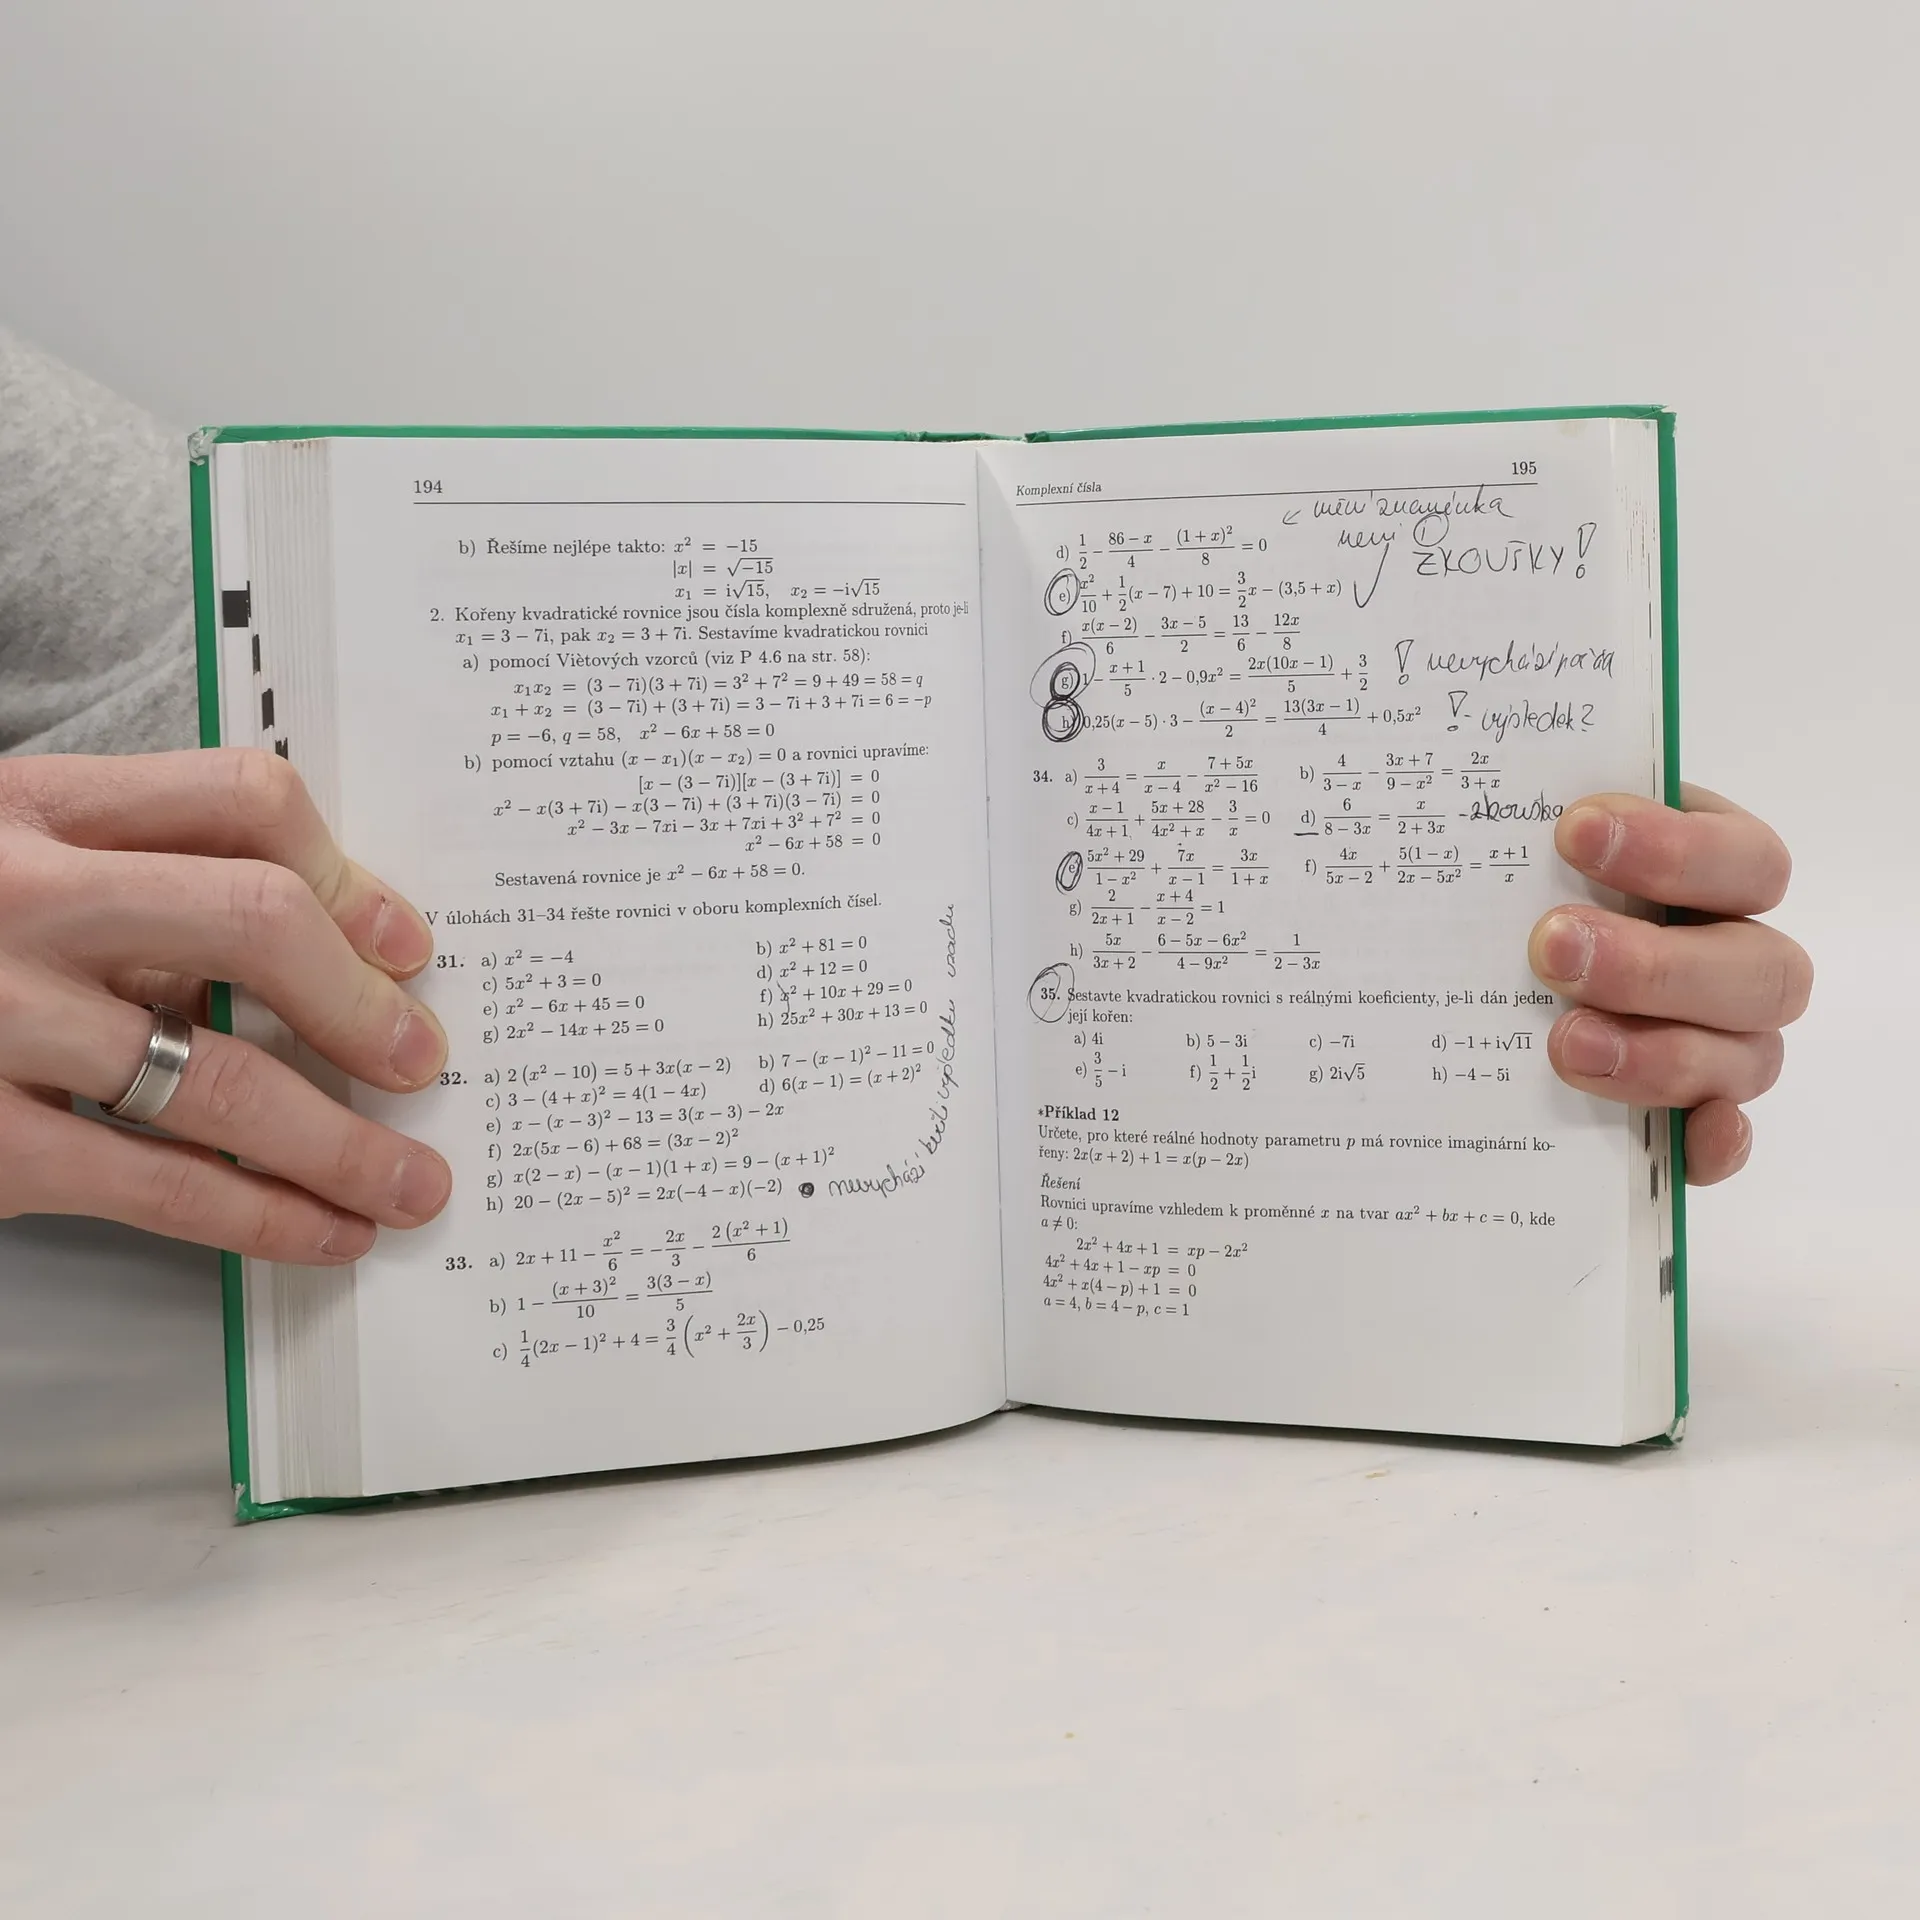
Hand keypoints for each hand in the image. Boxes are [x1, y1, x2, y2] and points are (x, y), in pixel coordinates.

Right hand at [0, 749, 450, 1262]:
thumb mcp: (18, 862)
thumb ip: (145, 880)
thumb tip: (348, 943)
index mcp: (39, 807)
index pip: (239, 799)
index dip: (350, 876)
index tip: (409, 944)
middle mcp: (20, 897)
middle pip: (254, 921)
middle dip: (363, 1004)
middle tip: (424, 1061)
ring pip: (224, 1079)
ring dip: (345, 1143)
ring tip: (413, 1180)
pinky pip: (155, 1184)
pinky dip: (263, 1217)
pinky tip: (327, 1233)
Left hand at [1529, 784, 1809, 1185]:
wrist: (1491, 955)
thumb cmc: (1517, 881)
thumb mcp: (1524, 844)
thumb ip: (1527, 833)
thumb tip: (1474, 822)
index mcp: (1712, 870)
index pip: (1744, 860)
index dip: (1676, 849)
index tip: (1573, 832)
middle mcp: (1733, 955)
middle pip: (1760, 970)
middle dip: (1656, 965)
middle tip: (1552, 949)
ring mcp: (1724, 1038)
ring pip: (1748, 1057)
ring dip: (1662, 1054)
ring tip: (1564, 1043)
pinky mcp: (1690, 1107)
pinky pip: (1725, 1136)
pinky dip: (1712, 1144)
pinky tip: (1686, 1139)